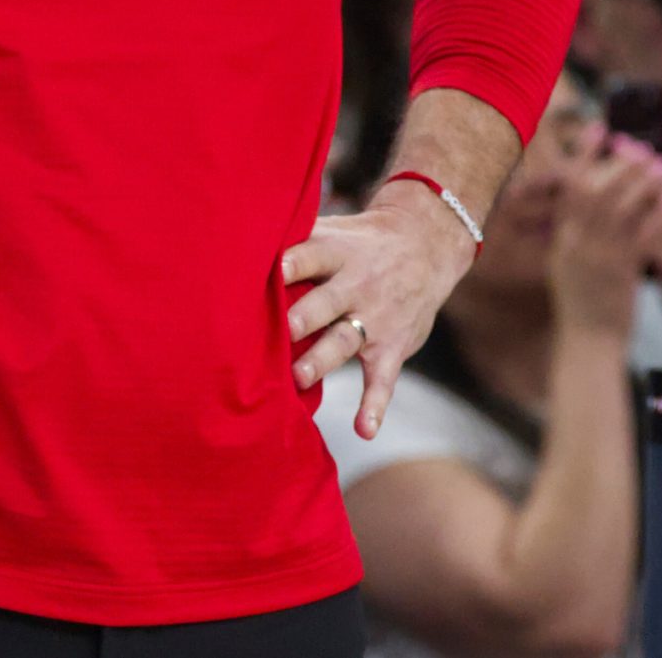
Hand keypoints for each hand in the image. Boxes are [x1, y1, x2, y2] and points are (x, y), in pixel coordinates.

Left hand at [282, 182, 482, 438]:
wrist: (425, 246)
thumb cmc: (358, 242)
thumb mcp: (334, 231)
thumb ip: (294, 239)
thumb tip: (236, 242)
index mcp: (336, 252)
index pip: (310, 256)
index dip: (290, 265)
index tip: (269, 272)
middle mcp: (356, 285)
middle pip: (327, 302)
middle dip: (303, 317)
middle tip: (280, 332)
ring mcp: (376, 318)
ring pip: (346, 340)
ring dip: (322, 360)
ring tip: (298, 378)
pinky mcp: (392, 347)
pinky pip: (383, 379)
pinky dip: (374, 405)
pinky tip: (364, 430)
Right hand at [548, 131, 661, 337]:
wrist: (587, 344)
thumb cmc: (583, 304)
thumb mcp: (567, 265)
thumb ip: (572, 234)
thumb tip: (577, 204)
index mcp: (562, 238)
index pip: (569, 186)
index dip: (584, 155)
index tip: (600, 128)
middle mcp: (574, 243)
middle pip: (594, 190)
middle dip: (618, 163)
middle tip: (641, 144)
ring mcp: (595, 257)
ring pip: (618, 209)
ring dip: (640, 183)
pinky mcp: (618, 273)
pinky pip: (639, 237)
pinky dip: (655, 216)